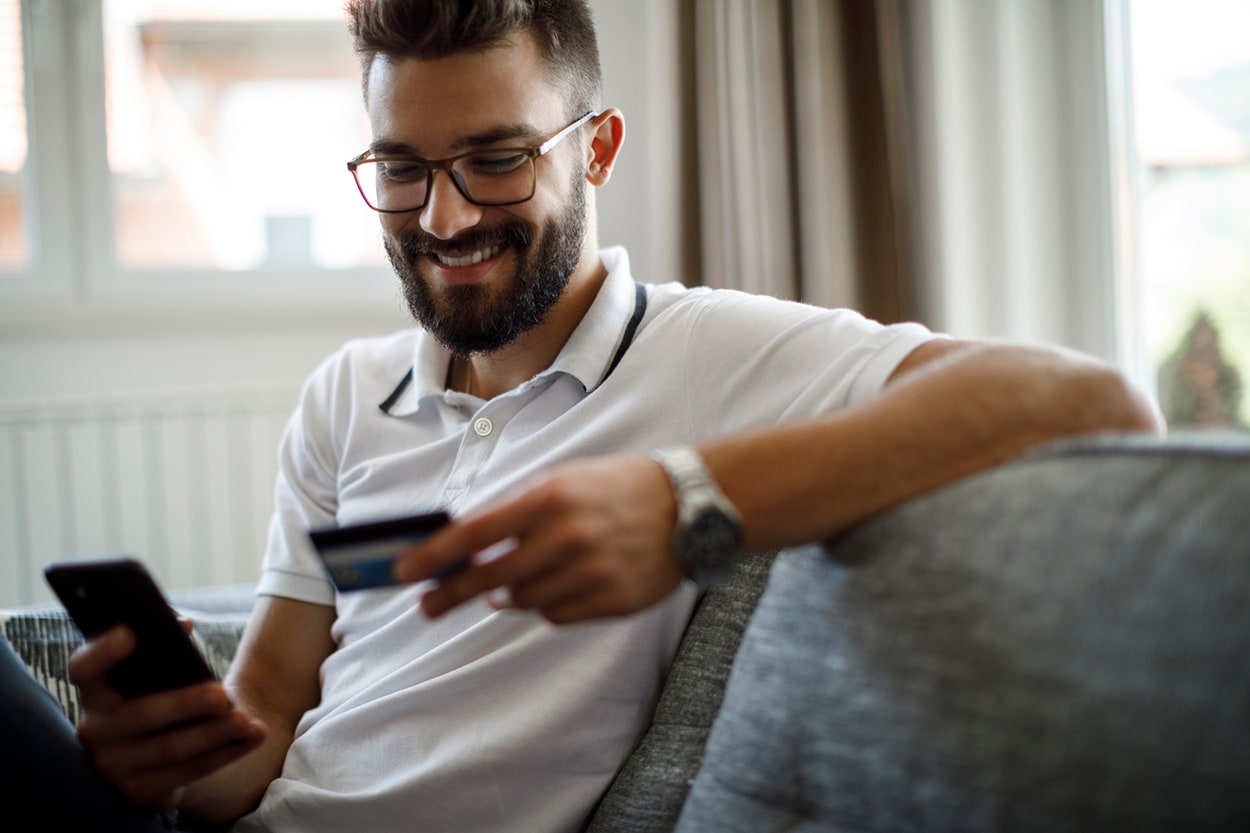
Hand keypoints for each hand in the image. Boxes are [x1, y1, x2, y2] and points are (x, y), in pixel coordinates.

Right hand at [68, 625, 265, 810]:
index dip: (102, 652)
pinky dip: (223, 754)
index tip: (129, 633)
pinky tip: (248, 739)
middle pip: (138, 715)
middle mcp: (96, 729)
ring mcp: (115, 765)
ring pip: (168, 749)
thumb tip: (183, 624)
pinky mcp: (141, 790)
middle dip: (184, 704)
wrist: (150, 760)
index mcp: (94, 691)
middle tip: (222, 695)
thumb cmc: (155, 698)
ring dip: (211, 735)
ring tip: (243, 721)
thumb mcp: (150, 675)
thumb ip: (161, 645)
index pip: (83, 668)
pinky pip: (186, 772)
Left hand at [396, 454, 685, 623]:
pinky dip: (549, 604)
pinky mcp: (612, 600)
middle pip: (490, 578)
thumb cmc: (616, 488)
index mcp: (550, 499)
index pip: (475, 534)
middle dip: (450, 594)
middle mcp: (567, 537)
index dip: (434, 556)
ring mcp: (591, 573)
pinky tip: (564, 583)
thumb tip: (468, 551)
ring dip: (511, 594)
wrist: (689, 506)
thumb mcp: (564, 481)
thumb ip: (517, 513)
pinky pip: (557, 615)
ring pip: (524, 601)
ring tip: (521, 577)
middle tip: (427, 606)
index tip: (405, 572)